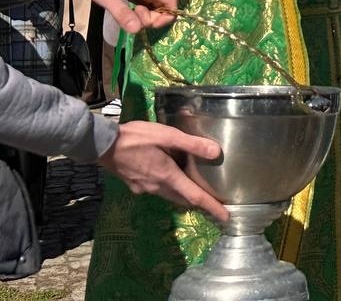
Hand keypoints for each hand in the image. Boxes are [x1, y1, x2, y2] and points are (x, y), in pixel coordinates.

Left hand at [58, 0, 177, 35]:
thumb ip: (122, 12)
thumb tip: (138, 30)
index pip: (172, 0)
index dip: (167, 16)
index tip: (146, 24)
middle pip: (165, 6)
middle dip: (154, 19)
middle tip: (131, 20)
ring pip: (156, 6)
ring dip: (147, 17)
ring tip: (126, 16)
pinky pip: (148, 4)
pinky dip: (142, 13)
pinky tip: (127, 13)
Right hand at [97, 120, 228, 222]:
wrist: (102, 145)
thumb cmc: (137, 138)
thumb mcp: (167, 136)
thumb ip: (192, 144)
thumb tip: (216, 153)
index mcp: (167, 177)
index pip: (194, 197)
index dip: (212, 207)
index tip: (226, 217)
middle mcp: (156, 188)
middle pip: (182, 199)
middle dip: (199, 203)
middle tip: (214, 204)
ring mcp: (143, 188)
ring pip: (170, 196)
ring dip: (183, 196)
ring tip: (195, 191)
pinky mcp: (134, 185)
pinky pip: (158, 190)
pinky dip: (169, 188)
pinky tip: (170, 178)